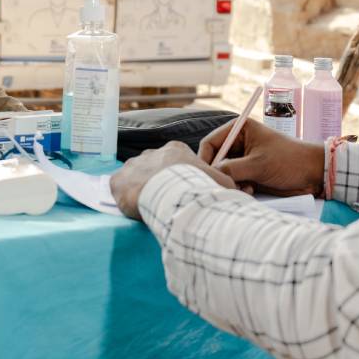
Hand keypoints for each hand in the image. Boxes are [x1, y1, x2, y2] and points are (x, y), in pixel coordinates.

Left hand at [111, 141, 235, 220]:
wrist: (170, 195)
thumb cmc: (197, 187)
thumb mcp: (220, 183)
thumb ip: (226, 182)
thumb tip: (239, 188)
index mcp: (175, 150)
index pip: (175, 162)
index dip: (178, 178)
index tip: (181, 192)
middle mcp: (151, 153)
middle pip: (154, 168)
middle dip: (158, 183)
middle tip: (165, 201)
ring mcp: (132, 165)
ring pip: (136, 177)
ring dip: (141, 189)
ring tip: (149, 206)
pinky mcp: (118, 180)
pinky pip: (119, 188)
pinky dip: (124, 197)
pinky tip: (132, 208)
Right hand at [199, 119, 325, 197]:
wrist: (313, 174)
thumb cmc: (289, 160)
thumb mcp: (258, 164)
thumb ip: (232, 168)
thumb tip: (211, 175)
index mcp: (239, 129)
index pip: (211, 143)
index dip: (205, 159)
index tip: (207, 176)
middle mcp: (238, 143)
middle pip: (215, 160)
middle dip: (221, 174)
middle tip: (229, 185)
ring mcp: (243, 159)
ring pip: (224, 173)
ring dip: (231, 183)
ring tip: (246, 188)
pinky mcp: (249, 173)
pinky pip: (234, 181)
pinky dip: (238, 188)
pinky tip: (251, 190)